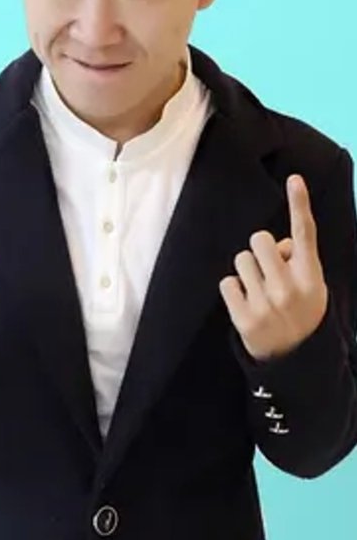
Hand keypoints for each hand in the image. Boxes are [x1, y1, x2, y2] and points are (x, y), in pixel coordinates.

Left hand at [219, 175, 327, 360]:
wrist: (294, 361)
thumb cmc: (301, 312)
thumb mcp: (313, 286)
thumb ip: (299, 260)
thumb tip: (279, 244)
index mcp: (311, 277)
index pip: (305, 233)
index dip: (300, 203)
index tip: (294, 178)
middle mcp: (290, 288)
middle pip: (259, 240)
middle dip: (260, 250)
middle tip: (267, 271)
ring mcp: (266, 304)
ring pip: (241, 259)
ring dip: (247, 271)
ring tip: (259, 292)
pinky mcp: (244, 318)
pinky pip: (226, 283)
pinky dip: (233, 291)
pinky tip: (246, 304)